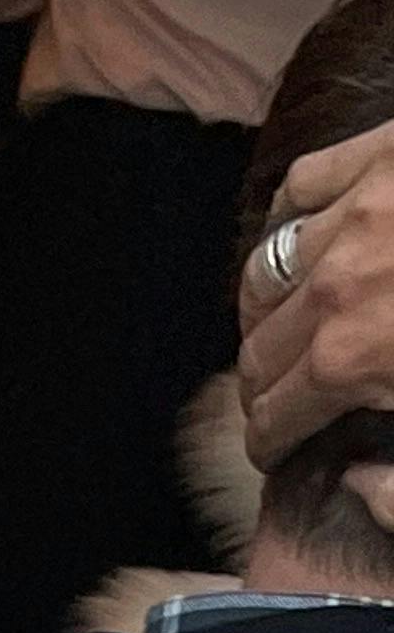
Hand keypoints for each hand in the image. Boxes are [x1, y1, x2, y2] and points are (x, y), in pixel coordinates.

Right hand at [240, 117, 393, 534]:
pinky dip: (289, 220)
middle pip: (257, 354)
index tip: (277, 450)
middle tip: (280, 399)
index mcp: (349, 360)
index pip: (270, 422)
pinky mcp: (375, 153)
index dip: (270, 445)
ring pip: (263, 275)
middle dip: (262, 387)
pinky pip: (298, 190)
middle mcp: (330, 288)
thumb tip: (357, 480)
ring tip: (286, 326)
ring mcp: (350, 213)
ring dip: (266, 312)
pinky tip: (307, 241)